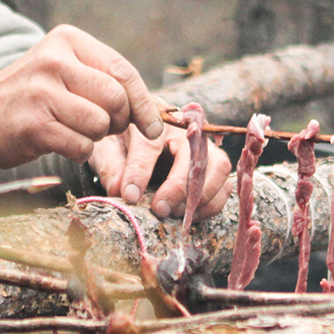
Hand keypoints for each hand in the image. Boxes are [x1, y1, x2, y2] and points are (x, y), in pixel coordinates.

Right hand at [0, 25, 163, 169]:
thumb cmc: (35, 94)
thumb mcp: (66, 69)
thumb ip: (106, 80)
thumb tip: (157, 112)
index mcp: (67, 40)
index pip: (122, 70)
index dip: (144, 103)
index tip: (153, 128)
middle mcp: (54, 61)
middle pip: (116, 99)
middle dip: (119, 122)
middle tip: (104, 127)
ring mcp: (42, 93)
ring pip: (101, 125)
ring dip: (95, 137)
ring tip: (74, 129)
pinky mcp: (34, 126)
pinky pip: (82, 147)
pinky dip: (79, 151)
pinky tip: (60, 141)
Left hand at [87, 125, 231, 220]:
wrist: (139, 127)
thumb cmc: (122, 136)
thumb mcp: (107, 145)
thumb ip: (111, 165)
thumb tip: (119, 190)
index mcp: (153, 119)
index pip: (149, 145)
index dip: (139, 173)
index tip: (130, 197)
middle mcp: (185, 129)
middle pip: (195, 154)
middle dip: (178, 187)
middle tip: (159, 209)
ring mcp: (205, 145)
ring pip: (218, 167)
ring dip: (199, 196)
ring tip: (174, 213)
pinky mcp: (214, 164)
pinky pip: (225, 185)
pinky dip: (211, 204)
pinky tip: (188, 215)